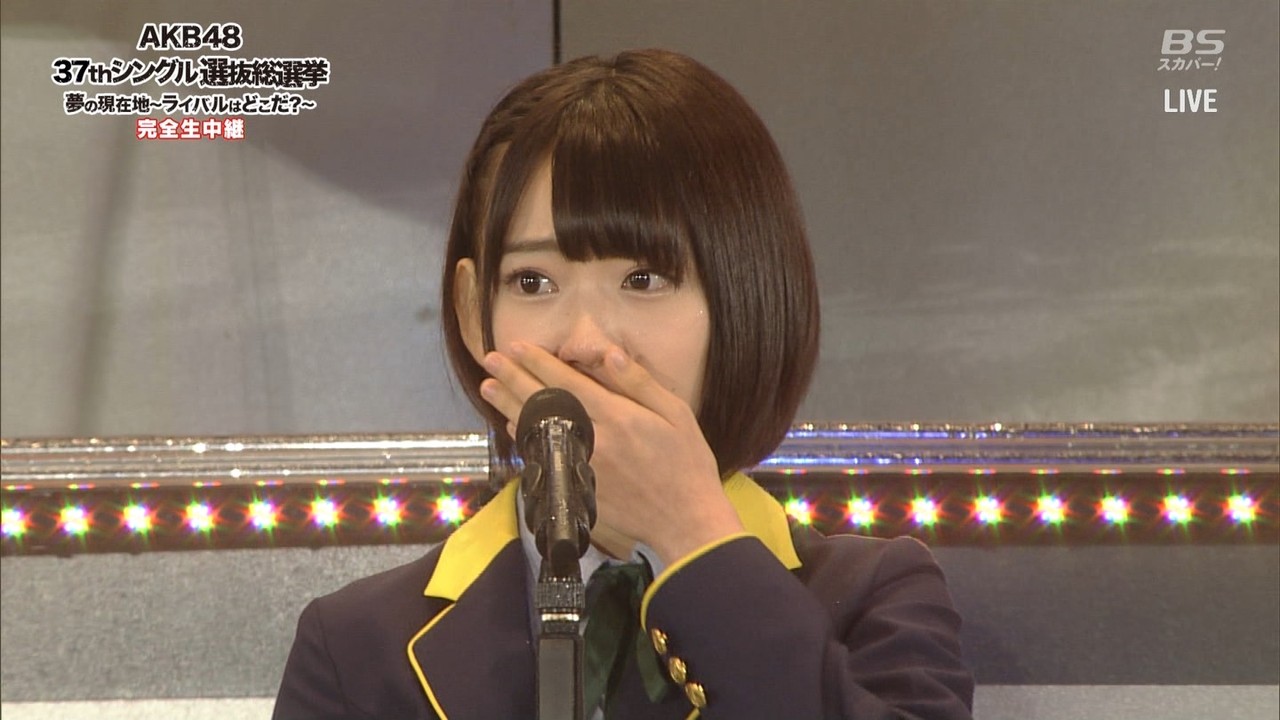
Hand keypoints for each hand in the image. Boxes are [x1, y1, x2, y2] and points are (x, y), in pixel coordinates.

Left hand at [479, 342, 743, 563]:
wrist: (685, 520)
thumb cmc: (687, 463)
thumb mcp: (676, 414)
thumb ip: (640, 383)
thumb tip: (608, 354)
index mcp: (618, 418)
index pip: (567, 383)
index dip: (539, 363)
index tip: (517, 346)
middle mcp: (593, 441)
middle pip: (543, 405)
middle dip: (513, 379)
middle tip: (490, 361)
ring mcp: (580, 467)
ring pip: (536, 432)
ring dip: (509, 406)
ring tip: (489, 387)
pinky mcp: (576, 488)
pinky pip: (542, 458)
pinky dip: (523, 438)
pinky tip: (511, 424)